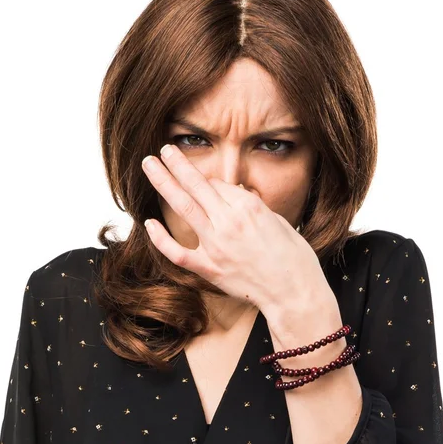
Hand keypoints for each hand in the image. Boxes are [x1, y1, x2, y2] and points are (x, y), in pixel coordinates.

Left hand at [140, 143, 326, 312]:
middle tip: (164, 149)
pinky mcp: (208, 269)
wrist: (294, 293)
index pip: (219, 184)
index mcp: (249, 207)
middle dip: (177, 163)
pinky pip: (177, 252)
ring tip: (150, 165)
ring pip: (183, 206)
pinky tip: (148, 223)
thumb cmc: (294, 259)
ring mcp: (215, 245)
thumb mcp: (279, 220)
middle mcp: (228, 221)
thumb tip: (236, 197)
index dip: (210, 181)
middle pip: (195, 184)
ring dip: (163, 182)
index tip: (206, 181)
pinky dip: (160, 238)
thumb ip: (252, 207)